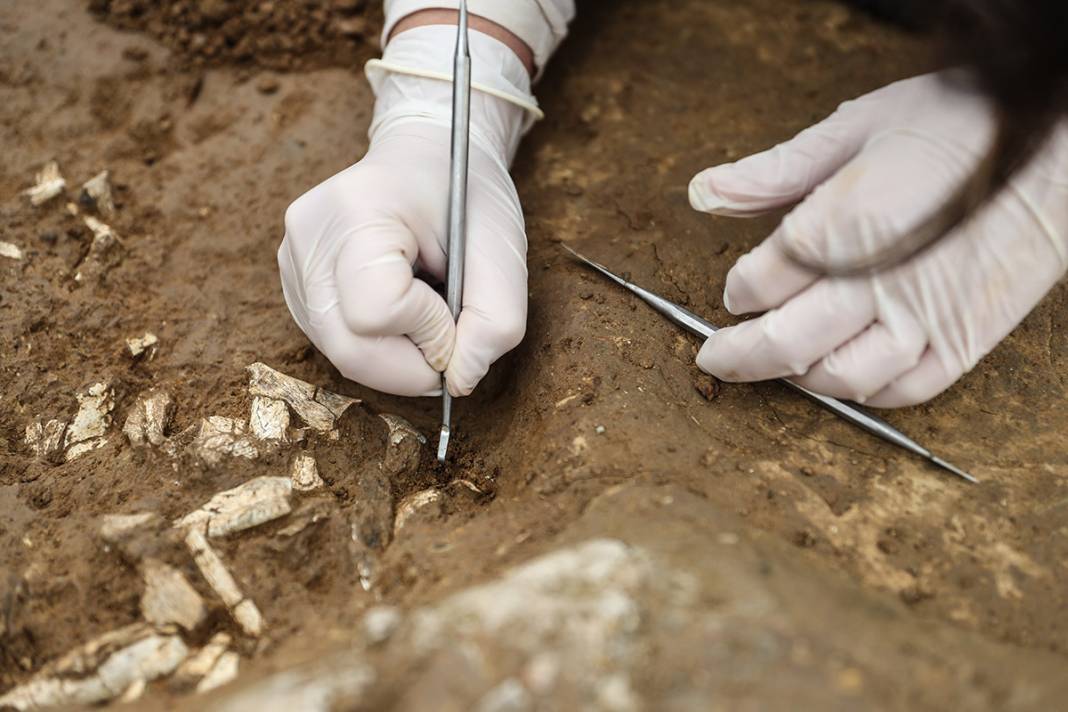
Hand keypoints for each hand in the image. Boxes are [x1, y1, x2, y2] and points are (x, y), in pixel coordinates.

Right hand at [278, 30, 528, 397]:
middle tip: (449, 334)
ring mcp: (291, 263)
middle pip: (350, 351)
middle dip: (414, 364)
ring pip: (343, 356)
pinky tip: (400, 307)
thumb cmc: (465, 193)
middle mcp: (307, 238)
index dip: (429, 330)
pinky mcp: (294, 285)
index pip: (378, 313)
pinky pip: (337, 345)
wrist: (426, 153)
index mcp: (354, 211)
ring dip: (399, 355)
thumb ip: (498, 320)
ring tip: (425, 306)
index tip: (455, 304)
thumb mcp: (502, 247)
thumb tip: (460, 380)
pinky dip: (380, 345)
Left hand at [688, 73, 1067, 406]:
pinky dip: (862, 393)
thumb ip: (775, 171)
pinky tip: (842, 375)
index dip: (737, 290)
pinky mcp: (967, 341)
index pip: (758, 282)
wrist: (1061, 143)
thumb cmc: (961, 124)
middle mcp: (880, 282)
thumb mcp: (857, 126)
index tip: (735, 290)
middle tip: (714, 356)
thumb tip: (705, 191)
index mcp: (845, 225)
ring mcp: (926, 319)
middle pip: (785, 343)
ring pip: (839, 378)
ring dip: (795, 377)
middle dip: (737, 355)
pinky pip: (903, 391)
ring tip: (776, 363)